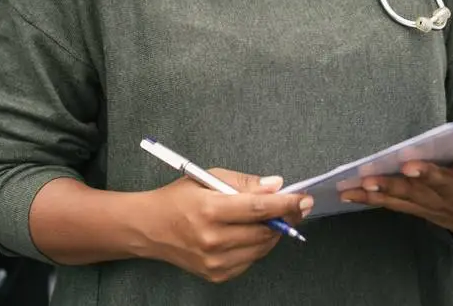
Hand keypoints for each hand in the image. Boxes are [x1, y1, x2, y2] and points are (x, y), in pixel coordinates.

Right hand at [139, 169, 311, 283]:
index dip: (286, 204)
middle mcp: (212, 239)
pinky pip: (249, 260)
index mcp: (210, 209)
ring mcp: (214, 261)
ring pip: (261, 248)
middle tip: (296, 206)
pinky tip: (251, 233)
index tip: (303, 199)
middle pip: (264, 231)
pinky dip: (257, 246)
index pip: (258, 208)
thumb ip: (244, 183)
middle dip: (285, 218)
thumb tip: (276, 186)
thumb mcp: (208, 178)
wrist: (149, 228)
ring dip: (274, 232)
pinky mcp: (216, 274)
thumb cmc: (178, 199)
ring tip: (274, 218)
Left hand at [338, 143, 452, 238]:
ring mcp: (431, 200)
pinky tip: (348, 191)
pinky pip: (390, 202)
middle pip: (440, 182)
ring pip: (409, 194)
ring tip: (367, 179)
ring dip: (387, 187)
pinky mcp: (413, 206)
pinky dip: (369, 197)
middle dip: (425, 174)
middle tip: (410, 165)